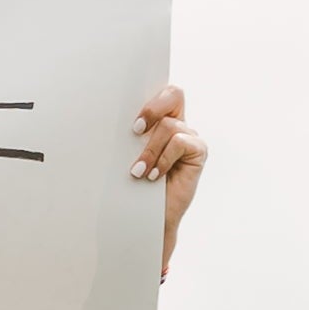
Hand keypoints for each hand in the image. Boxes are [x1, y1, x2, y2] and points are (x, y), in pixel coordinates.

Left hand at [134, 83, 206, 277]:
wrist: (147, 218)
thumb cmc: (134, 186)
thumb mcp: (128, 155)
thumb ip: (131, 135)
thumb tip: (110, 116)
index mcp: (161, 119)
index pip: (162, 91)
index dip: (149, 99)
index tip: (131, 121)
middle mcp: (179, 124)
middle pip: (174, 93)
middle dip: (153, 109)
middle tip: (135, 130)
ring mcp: (190, 137)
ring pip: (169, 126)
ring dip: (150, 150)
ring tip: (139, 171)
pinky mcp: (199, 152)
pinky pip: (180, 142)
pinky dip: (164, 159)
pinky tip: (154, 176)